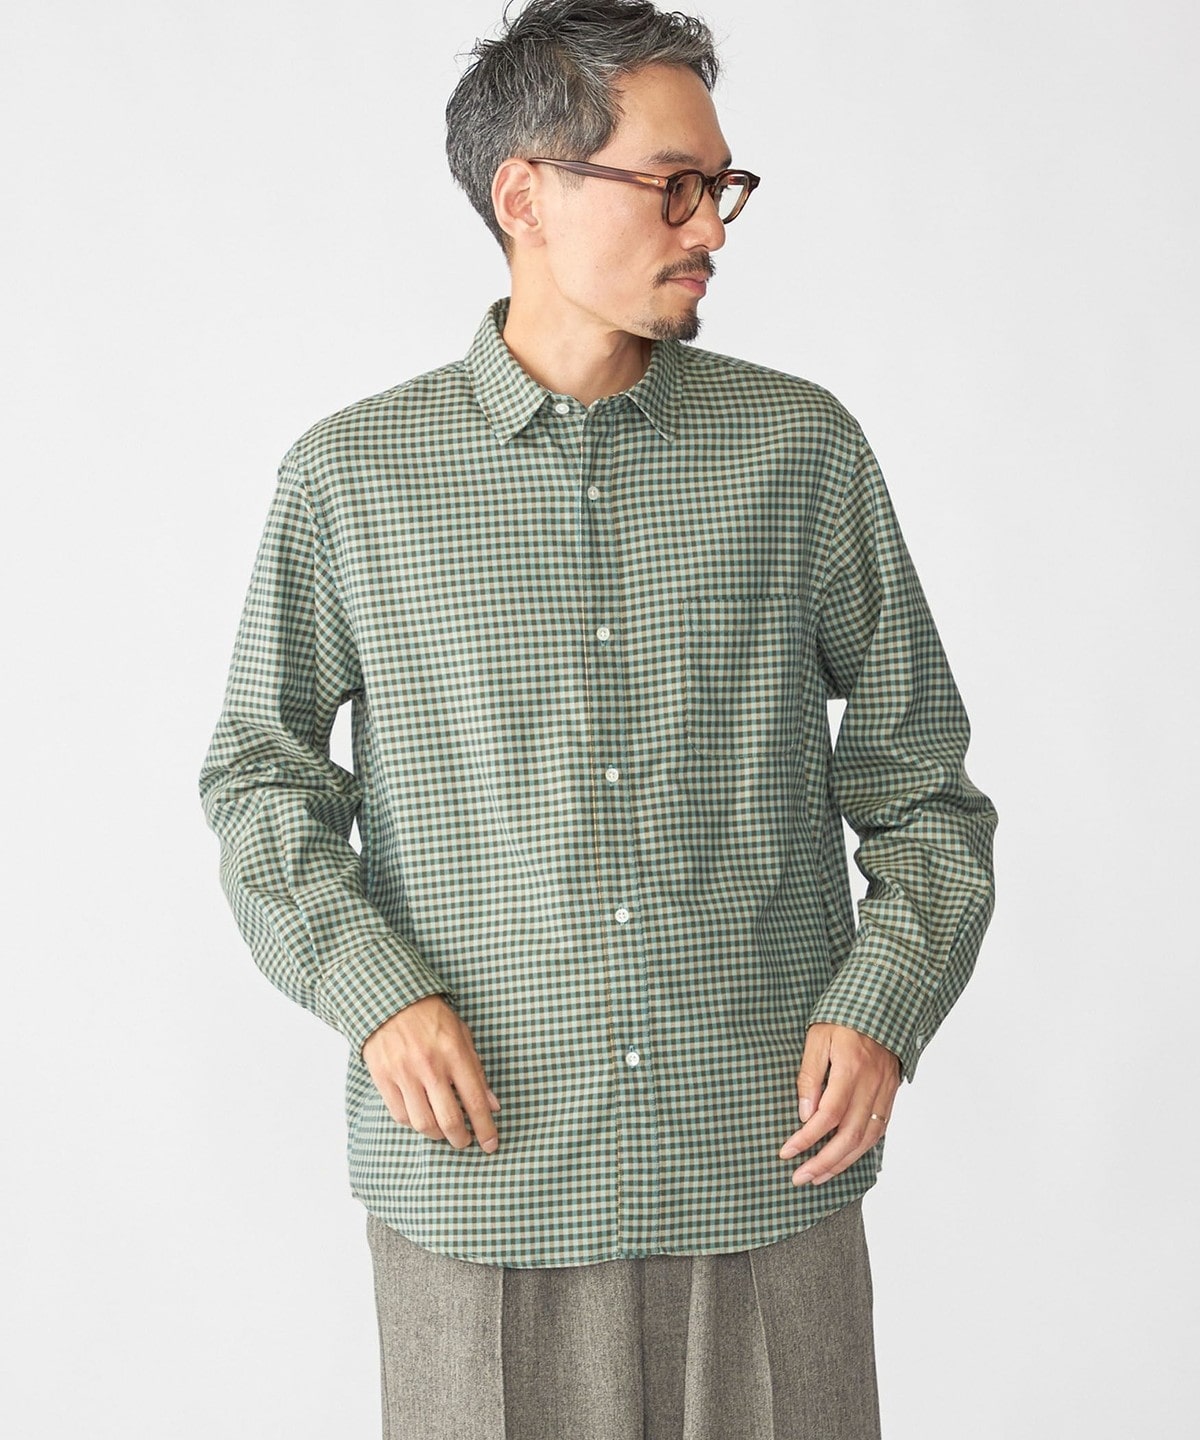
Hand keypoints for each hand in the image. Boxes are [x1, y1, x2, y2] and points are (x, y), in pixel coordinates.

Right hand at [361, 996, 500, 1152]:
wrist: (390, 999)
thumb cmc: (431, 1017)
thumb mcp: (462, 1036)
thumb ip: (477, 1071)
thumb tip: (492, 1105)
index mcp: (454, 1053)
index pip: (475, 1101)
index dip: (486, 1129)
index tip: (491, 1144)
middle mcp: (430, 1066)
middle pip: (449, 1120)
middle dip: (461, 1139)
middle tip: (465, 1142)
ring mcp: (404, 1073)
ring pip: (423, 1123)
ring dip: (437, 1135)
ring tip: (444, 1131)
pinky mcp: (383, 1078)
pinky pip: (400, 1115)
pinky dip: (414, 1123)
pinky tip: (421, 1116)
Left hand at [779, 1023, 899, 1185]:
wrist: (883, 1005)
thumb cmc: (843, 1018)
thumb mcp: (817, 1037)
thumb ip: (810, 1075)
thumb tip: (804, 1114)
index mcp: (851, 1068)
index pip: (827, 1115)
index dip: (806, 1138)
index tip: (786, 1152)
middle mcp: (871, 1084)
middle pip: (849, 1135)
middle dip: (823, 1162)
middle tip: (800, 1177)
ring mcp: (885, 1091)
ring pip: (866, 1139)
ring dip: (842, 1163)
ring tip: (818, 1177)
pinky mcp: (891, 1094)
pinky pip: (879, 1130)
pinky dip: (862, 1149)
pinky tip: (845, 1159)